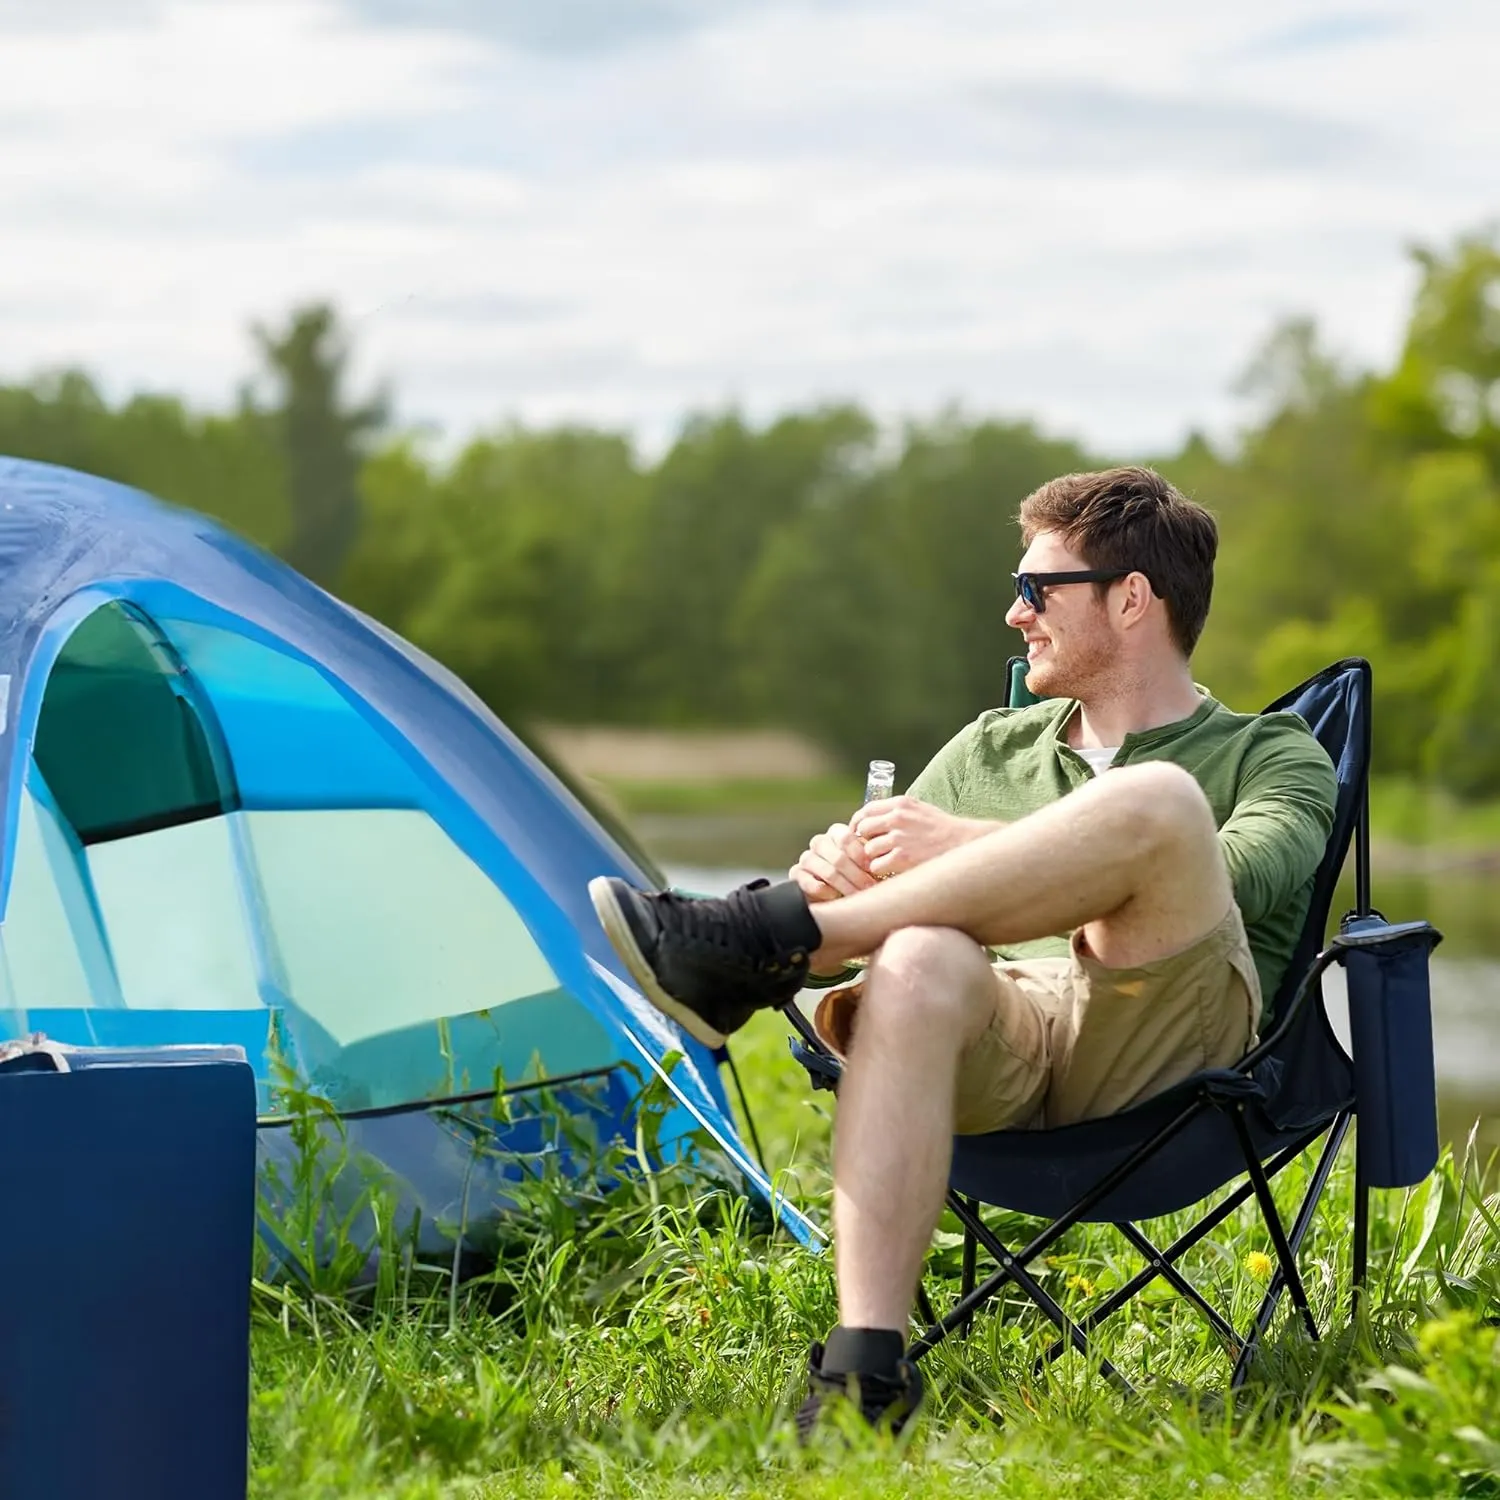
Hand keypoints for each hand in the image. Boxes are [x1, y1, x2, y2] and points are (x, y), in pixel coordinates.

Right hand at [789, 822, 878, 901]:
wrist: (837, 896)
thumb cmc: (860, 876)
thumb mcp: (868, 865)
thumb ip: (873, 858)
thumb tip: (882, 861)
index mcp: (837, 833)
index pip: (846, 838)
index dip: (860, 855)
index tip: (874, 870)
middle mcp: (820, 842)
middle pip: (837, 857)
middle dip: (856, 876)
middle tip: (870, 889)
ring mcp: (807, 858)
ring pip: (825, 870)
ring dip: (844, 886)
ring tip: (857, 896)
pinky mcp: (796, 874)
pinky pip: (807, 881)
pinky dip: (823, 890)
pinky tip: (834, 896)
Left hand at [850, 795, 992, 877]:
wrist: (964, 844)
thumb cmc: (942, 829)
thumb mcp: (920, 810)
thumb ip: (898, 812)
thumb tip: (873, 819)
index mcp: (901, 803)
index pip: (866, 810)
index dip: (858, 823)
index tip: (857, 832)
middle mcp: (897, 817)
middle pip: (862, 829)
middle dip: (864, 841)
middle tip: (871, 851)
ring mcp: (899, 838)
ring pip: (868, 850)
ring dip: (873, 858)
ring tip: (886, 862)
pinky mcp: (902, 857)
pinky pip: (876, 866)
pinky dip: (881, 871)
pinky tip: (892, 871)